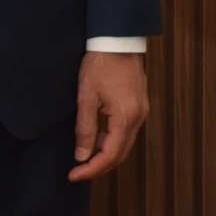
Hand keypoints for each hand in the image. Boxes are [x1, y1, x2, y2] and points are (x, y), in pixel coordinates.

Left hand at [70, 50, 148, 180]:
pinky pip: (128, 131)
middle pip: (121, 154)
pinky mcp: (140, 104)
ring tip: (84, 155)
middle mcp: (138, 117)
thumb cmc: (100, 64)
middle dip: (99, 166)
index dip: (91, 169)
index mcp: (126, 117)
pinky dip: (113, 140)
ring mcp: (142, 110)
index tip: (73, 175)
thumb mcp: (86, 98)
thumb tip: (82, 156)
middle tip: (77, 172)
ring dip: (106, 154)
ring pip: (125, 144)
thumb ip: (85, 129)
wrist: (117, 40)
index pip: (109, 155)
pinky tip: (98, 137)